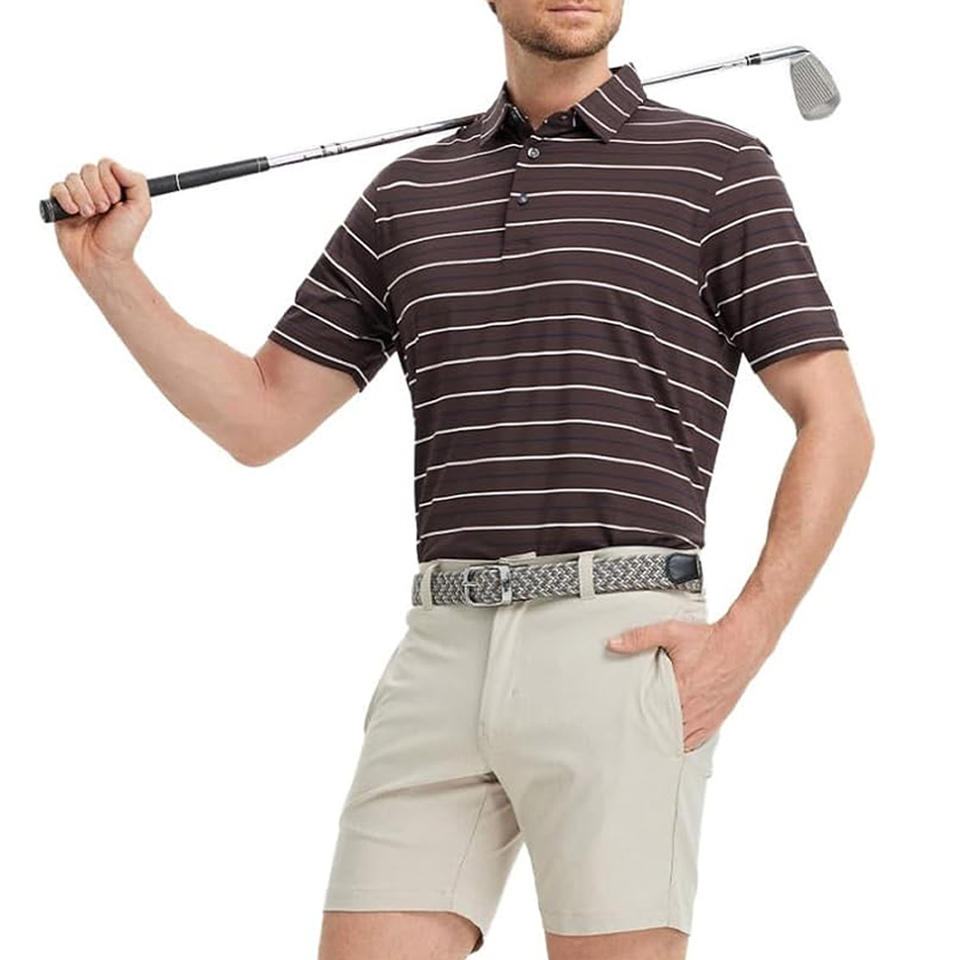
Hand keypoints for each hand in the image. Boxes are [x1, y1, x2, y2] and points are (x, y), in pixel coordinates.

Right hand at [50, 158, 151, 277]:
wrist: (103, 259)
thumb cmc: (122, 238)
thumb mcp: (141, 209)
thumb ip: (136, 182)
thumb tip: (115, 165)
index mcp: (114, 187)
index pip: (106, 164)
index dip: (109, 180)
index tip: (117, 201)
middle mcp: (95, 189)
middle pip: (89, 169)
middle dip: (97, 190)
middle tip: (104, 210)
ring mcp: (77, 196)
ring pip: (73, 178)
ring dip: (83, 197)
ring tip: (89, 215)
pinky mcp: (61, 205)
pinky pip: (57, 188)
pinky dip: (66, 198)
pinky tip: (74, 212)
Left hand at [605, 614, 770, 750]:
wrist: (741, 644)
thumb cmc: (707, 639)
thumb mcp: (671, 632)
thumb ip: (640, 637)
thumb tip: (613, 643)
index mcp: (681, 691)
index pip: (652, 719)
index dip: (637, 725)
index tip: (623, 727)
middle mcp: (694, 710)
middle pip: (666, 734)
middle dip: (649, 735)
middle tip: (630, 737)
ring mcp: (706, 717)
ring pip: (681, 741)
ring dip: (666, 741)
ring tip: (647, 742)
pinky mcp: (716, 719)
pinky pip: (697, 741)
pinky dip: (684, 743)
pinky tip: (672, 742)